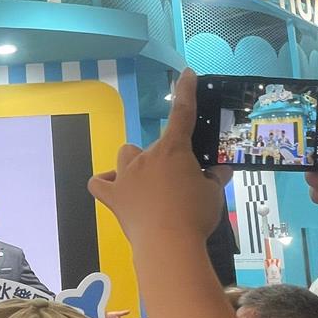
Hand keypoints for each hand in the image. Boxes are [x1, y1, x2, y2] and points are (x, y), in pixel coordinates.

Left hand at [88, 69, 231, 245]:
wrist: (168, 243)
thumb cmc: (195, 215)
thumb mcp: (214, 194)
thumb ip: (214, 178)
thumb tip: (219, 171)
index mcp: (173, 150)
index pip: (182, 114)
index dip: (186, 91)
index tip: (186, 74)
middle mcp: (145, 157)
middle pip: (151, 147)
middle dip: (164, 161)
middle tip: (178, 184)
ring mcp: (125, 175)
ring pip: (124, 156)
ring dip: (134, 165)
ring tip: (148, 185)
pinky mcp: (112, 195)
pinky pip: (98, 182)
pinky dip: (105, 182)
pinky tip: (114, 187)